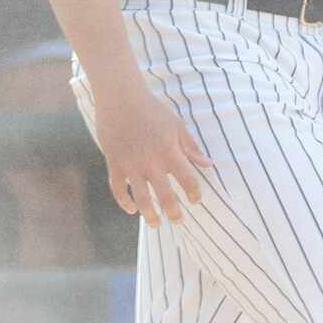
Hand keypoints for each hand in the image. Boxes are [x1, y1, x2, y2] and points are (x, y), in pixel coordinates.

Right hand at [91, 82, 212, 226]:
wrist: (120, 98)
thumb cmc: (152, 109)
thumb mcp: (176, 125)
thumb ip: (191, 147)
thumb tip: (208, 164)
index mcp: (169, 151)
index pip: (188, 179)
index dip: (194, 193)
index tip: (196, 201)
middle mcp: (150, 162)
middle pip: (165, 196)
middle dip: (174, 212)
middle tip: (178, 221)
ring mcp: (130, 164)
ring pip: (141, 198)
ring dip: (149, 215)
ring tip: (156, 224)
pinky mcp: (114, 163)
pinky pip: (117, 188)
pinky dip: (123, 201)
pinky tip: (131, 210)